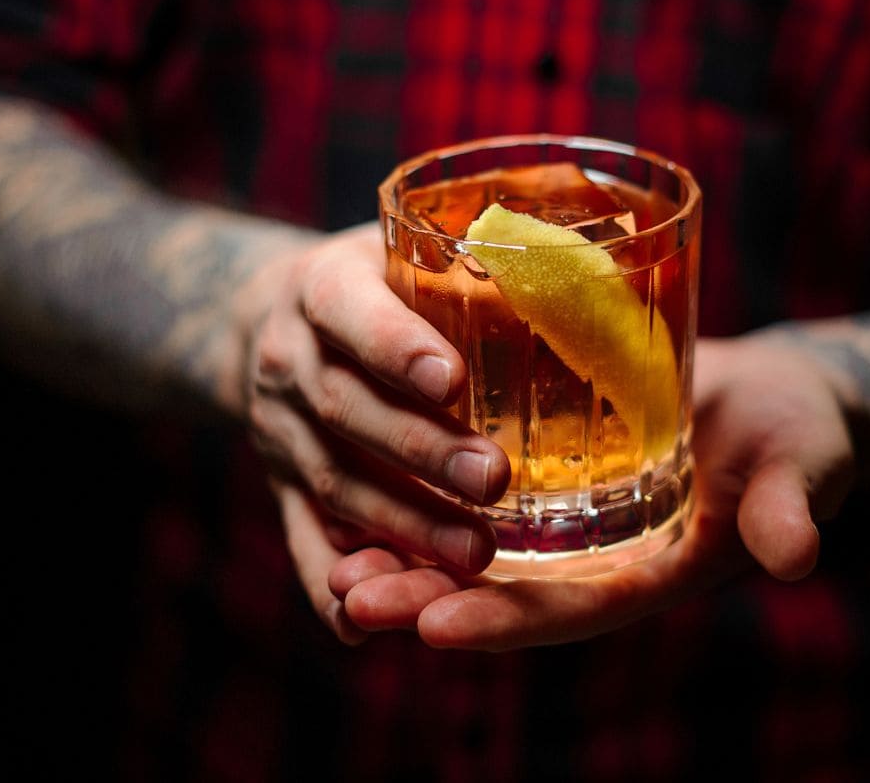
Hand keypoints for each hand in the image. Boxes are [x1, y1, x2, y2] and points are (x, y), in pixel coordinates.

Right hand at [246, 225, 511, 642]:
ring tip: (476, 556)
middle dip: (421, 451)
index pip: (352, 314)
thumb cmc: (378, 278)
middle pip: (347, 410)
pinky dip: (332, 585)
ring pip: (335, 484)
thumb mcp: (407, 245)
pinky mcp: (279, 488)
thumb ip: (474, 262)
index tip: (455, 379)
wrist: (268, 319)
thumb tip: (601, 268)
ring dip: (403, 525)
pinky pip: (301, 542)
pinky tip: (369, 623)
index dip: (398, 349)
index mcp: (320, 288)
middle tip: (494, 480)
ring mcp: (277, 431)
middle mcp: (287, 360)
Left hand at [321, 335, 854, 649]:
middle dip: (426, 601)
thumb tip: (796, 555)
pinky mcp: (552, 480)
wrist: (775, 395)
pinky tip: (362, 491)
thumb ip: (787, 508)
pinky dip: (424, 505)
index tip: (435, 627)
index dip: (506, 622)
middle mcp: (598, 562)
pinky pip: (477, 504)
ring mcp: (571, 526)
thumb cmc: (796, 432)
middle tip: (350, 597)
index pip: (571, 612)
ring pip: (476, 556)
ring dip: (407, 561)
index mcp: (651, 575)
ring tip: (332, 564)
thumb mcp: (800, 464)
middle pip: (503, 594)